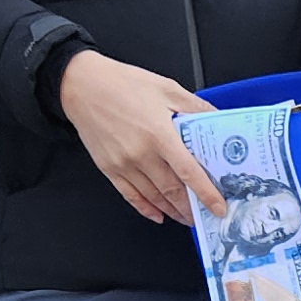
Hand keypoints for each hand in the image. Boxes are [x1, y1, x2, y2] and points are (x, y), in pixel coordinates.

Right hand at [61, 50, 225, 224]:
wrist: (81, 85)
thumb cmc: (121, 84)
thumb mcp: (166, 88)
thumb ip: (194, 106)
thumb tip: (218, 118)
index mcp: (160, 134)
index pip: (189, 172)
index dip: (207, 194)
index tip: (218, 207)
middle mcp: (142, 154)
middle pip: (172, 191)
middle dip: (191, 208)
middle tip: (205, 216)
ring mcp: (124, 164)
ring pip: (154, 197)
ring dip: (172, 211)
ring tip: (186, 216)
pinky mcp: (109, 168)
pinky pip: (130, 196)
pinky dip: (146, 208)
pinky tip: (158, 214)